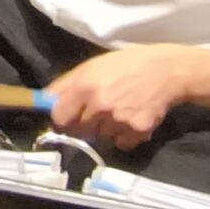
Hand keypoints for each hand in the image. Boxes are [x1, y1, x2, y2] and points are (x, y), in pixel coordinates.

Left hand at [43, 45, 209, 150]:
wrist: (165, 71)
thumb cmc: (125, 64)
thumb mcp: (91, 66)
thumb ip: (65, 84)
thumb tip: (43, 100)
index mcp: (85, 86)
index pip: (59, 118)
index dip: (62, 118)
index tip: (68, 116)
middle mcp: (100, 105)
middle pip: (79, 131)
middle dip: (84, 124)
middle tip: (97, 111)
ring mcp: (119, 120)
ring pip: (100, 138)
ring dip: (106, 129)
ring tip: (118, 110)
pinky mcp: (137, 131)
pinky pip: (121, 144)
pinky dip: (124, 136)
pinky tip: (131, 119)